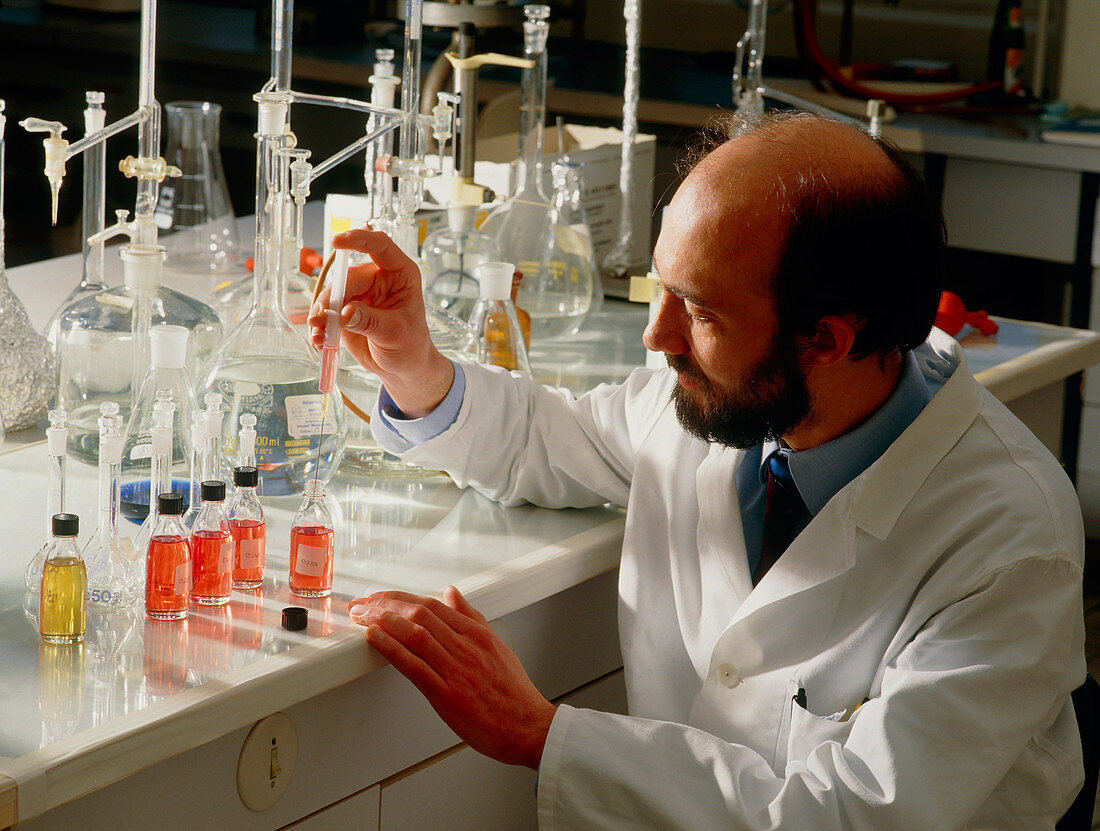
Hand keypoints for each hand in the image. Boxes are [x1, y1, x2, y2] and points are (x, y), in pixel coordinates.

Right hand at [307, 227, 453, 416]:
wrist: (403, 367)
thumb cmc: (410, 345)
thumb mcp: (395, 333)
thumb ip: (370, 322)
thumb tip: (345, 313)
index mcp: (399, 274)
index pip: (379, 246)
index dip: (358, 240)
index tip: (336, 241)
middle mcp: (378, 279)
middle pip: (348, 277)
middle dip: (331, 298)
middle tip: (320, 319)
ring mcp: (360, 294)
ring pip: (333, 294)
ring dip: (321, 313)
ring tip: (318, 333)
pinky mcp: (345, 310)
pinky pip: (326, 312)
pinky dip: (320, 326)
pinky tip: (319, 340)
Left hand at [348, 586, 555, 768]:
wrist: (528, 727)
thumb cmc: (513, 693)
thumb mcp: (496, 645)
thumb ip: (471, 618)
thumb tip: (453, 594)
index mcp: (478, 634)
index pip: (433, 604)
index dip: (401, 598)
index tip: (380, 597)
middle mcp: (467, 647)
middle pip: (420, 614)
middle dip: (385, 605)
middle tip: (363, 605)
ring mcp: (457, 670)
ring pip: (416, 634)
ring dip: (383, 621)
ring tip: (362, 616)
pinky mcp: (448, 695)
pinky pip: (415, 667)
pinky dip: (392, 649)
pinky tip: (374, 639)